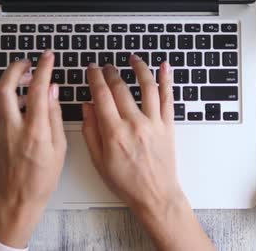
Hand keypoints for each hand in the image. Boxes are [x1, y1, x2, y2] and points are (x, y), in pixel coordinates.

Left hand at [0, 50, 65, 247]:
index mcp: (34, 132)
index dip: (42, 69)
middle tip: (27, 62)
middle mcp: (13, 128)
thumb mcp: (59, 148)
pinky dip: (9, 98)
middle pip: (4, 87)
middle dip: (14, 68)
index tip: (47, 57)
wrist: (16, 199)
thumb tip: (52, 91)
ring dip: (9, 82)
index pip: (36, 91)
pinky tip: (22, 102)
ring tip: (26, 81)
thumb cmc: (41, 179)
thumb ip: (54, 116)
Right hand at [82, 55, 180, 211]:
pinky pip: (168, 98)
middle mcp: (135, 124)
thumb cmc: (127, 182)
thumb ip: (90, 131)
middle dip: (111, 72)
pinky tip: (164, 67)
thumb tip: (87, 107)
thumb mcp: (98, 161)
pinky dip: (167, 80)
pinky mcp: (168, 125)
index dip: (95, 78)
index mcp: (114, 133)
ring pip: (147, 87)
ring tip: (132, 59)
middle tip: (106, 66)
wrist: (155, 195)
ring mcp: (154, 123)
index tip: (92, 69)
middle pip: (121, 88)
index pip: (101, 95)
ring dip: (139, 68)